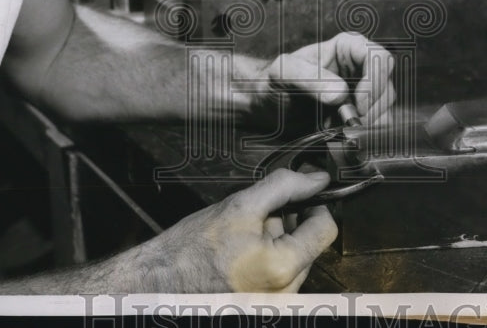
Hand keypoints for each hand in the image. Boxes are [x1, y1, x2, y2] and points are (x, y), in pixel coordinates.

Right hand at [130, 169, 336, 291]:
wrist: (160, 281)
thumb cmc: (192, 249)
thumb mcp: (240, 204)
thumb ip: (284, 186)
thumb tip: (315, 178)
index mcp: (282, 269)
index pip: (326, 229)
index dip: (316, 203)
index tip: (305, 190)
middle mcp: (285, 295)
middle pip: (308, 243)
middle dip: (290, 222)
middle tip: (260, 213)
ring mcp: (275, 304)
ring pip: (294, 258)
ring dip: (278, 240)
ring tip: (244, 236)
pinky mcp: (265, 307)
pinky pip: (280, 275)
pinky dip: (267, 257)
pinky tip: (242, 252)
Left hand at [262, 31, 396, 125]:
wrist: (268, 106)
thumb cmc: (274, 81)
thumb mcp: (284, 73)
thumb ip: (309, 78)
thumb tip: (340, 94)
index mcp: (348, 47)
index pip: (379, 58)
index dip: (374, 82)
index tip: (359, 106)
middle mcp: (360, 67)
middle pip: (386, 86)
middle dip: (373, 110)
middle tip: (350, 127)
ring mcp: (363, 92)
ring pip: (385, 109)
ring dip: (368, 126)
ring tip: (342, 133)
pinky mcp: (360, 114)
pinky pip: (376, 126)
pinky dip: (364, 136)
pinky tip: (344, 138)